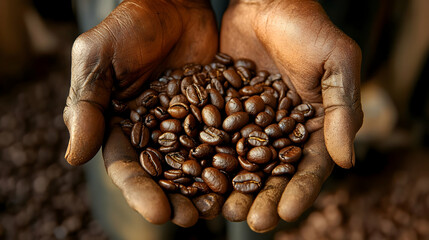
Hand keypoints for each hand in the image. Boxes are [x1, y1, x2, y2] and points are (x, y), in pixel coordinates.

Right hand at [63, 0, 217, 226]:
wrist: (172, 2)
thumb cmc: (128, 26)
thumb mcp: (97, 59)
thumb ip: (87, 105)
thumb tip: (74, 157)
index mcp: (120, 126)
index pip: (126, 166)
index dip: (140, 191)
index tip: (158, 212)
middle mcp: (154, 132)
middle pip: (164, 174)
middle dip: (177, 198)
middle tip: (193, 219)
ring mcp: (187, 123)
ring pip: (197, 162)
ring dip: (207, 186)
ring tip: (221, 208)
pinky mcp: (215, 111)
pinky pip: (224, 137)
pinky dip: (233, 155)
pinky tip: (246, 173)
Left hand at [220, 0, 362, 231]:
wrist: (267, 3)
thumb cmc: (308, 29)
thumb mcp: (336, 63)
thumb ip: (343, 109)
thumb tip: (347, 160)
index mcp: (314, 126)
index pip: (310, 166)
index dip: (300, 191)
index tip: (285, 214)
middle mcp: (282, 130)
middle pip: (274, 173)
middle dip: (263, 198)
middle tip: (248, 221)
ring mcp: (252, 123)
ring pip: (242, 162)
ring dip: (233, 187)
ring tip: (221, 210)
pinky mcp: (225, 110)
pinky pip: (216, 138)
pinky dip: (209, 159)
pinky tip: (198, 177)